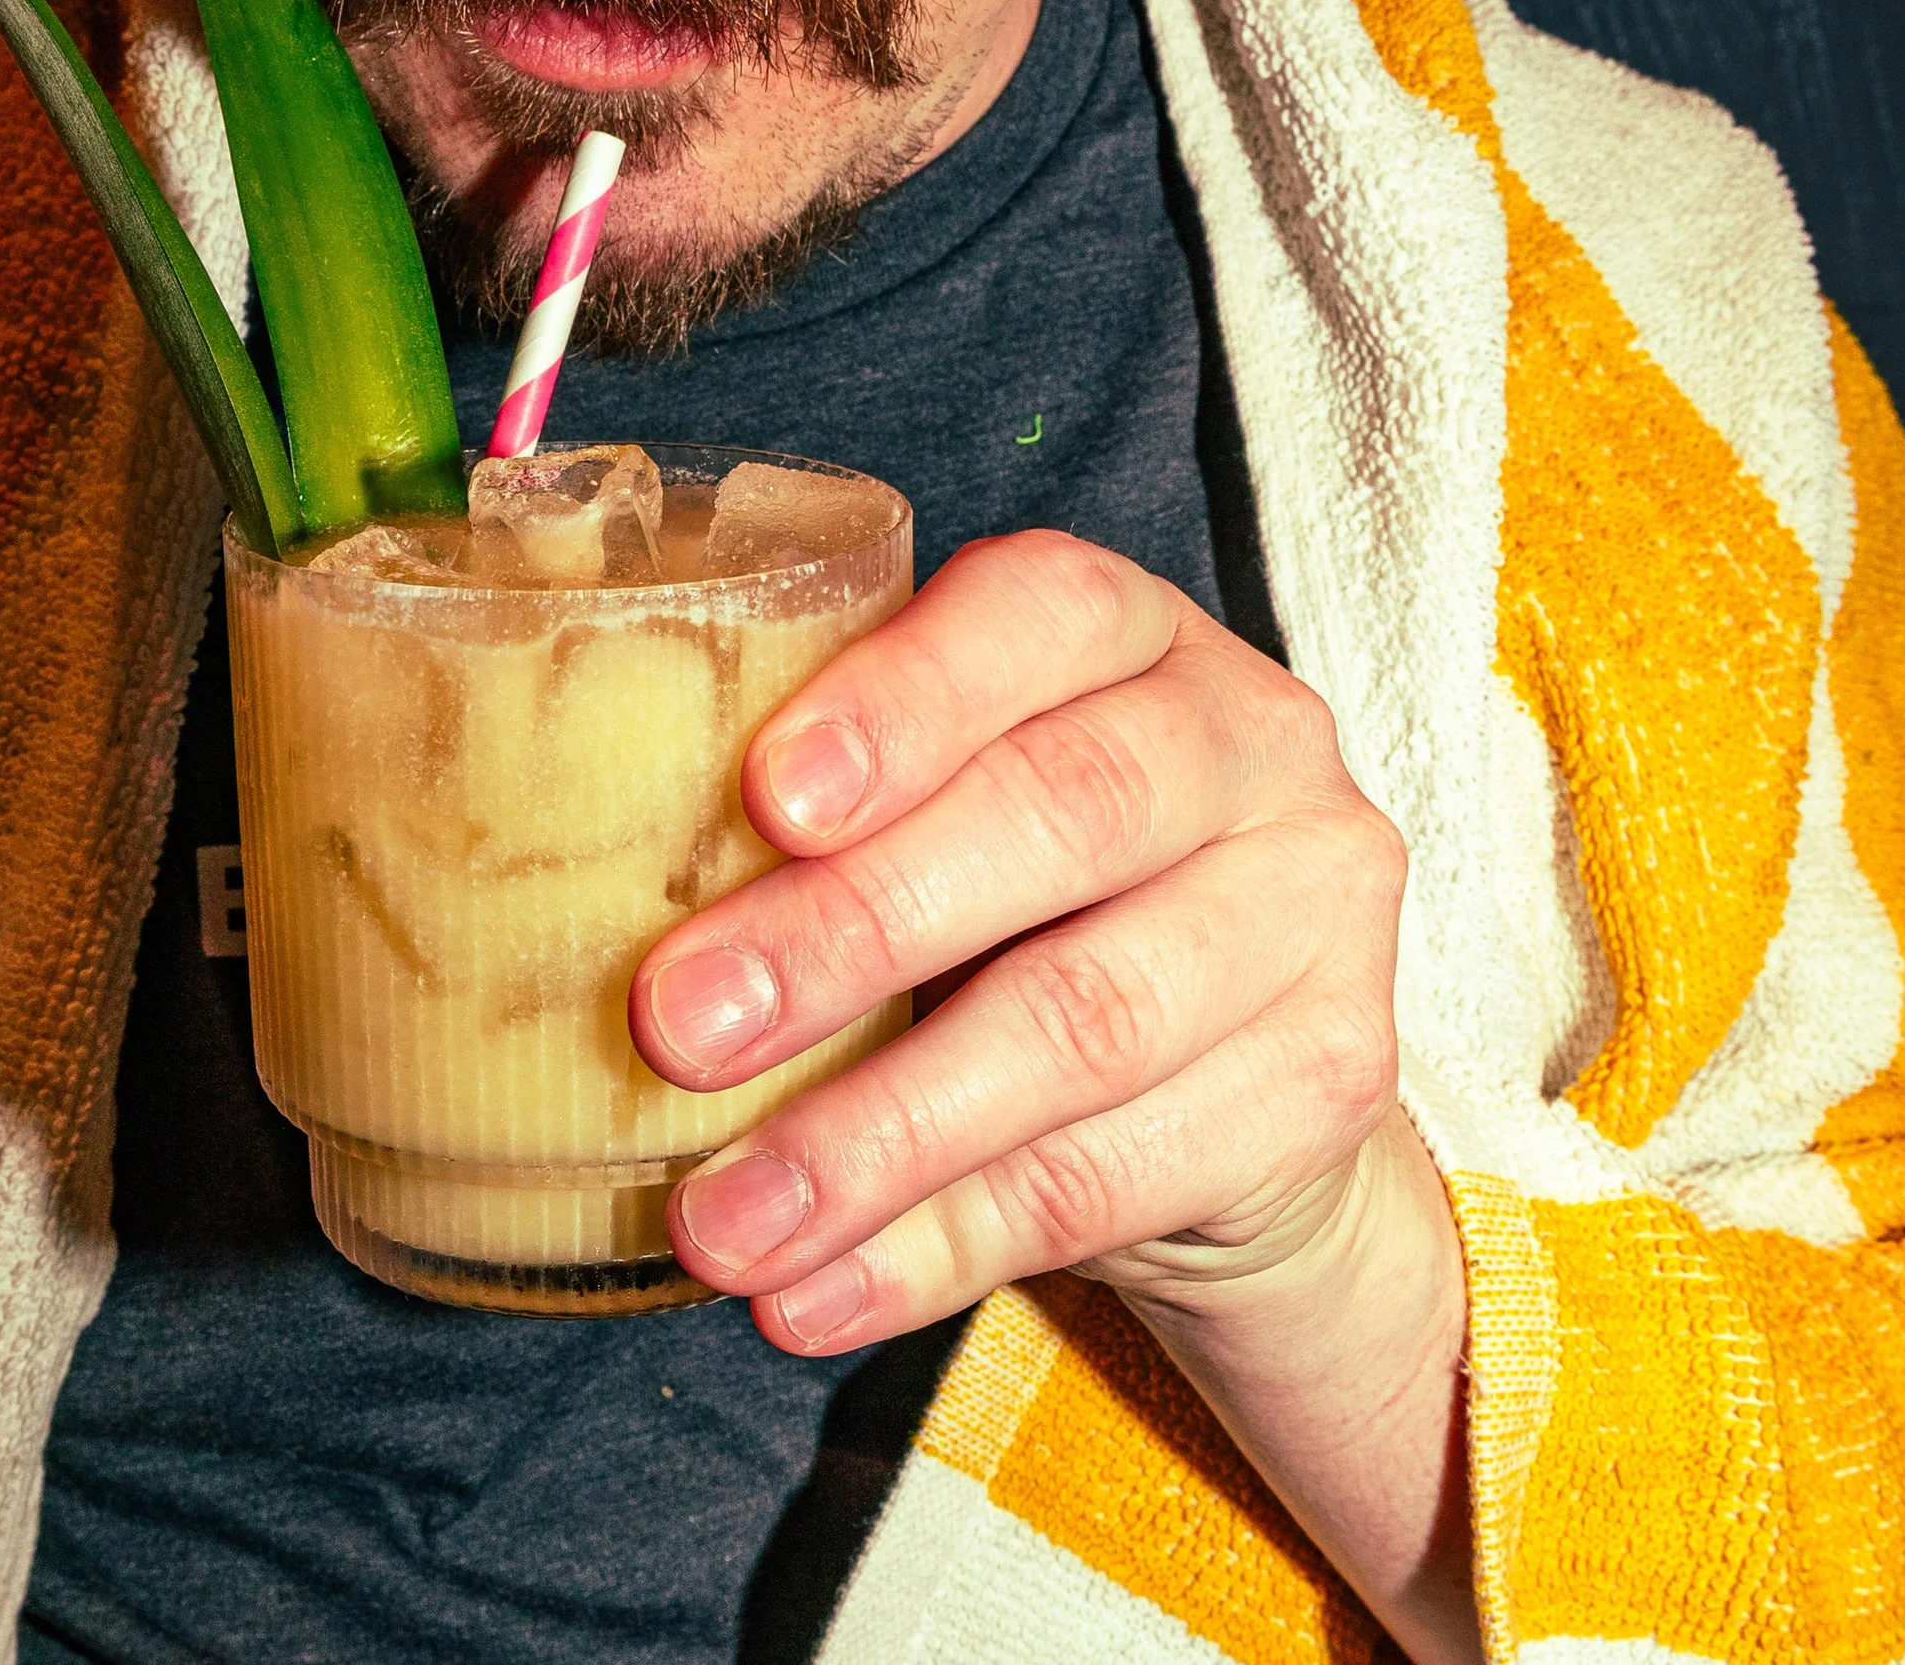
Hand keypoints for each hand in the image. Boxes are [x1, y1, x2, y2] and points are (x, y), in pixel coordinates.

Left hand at [629, 530, 1413, 1351]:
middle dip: (855, 928)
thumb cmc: (1027, 900)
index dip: (905, 700)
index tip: (767, 799)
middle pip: (1065, 812)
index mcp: (1133, 632)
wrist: (1226, 1072)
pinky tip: (813, 1291)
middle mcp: (1252, 740)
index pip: (1043, 613)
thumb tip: (575, 921)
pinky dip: (938, 1247)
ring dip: (877, 1135)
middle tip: (680, 1025)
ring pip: (1087, 1021)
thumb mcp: (939, 816)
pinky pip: (1112, 1177)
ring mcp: (1314, 909)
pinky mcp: (1329, 1078)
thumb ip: (821, 826)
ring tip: (722, 1219)